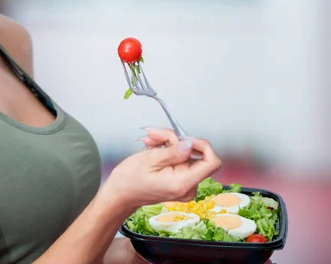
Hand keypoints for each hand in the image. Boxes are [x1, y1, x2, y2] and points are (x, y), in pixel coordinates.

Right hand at [102, 128, 221, 209]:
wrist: (119, 195)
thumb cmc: (129, 180)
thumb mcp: (150, 159)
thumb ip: (174, 151)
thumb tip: (191, 143)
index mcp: (182, 183)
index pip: (211, 162)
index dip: (202, 146)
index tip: (186, 138)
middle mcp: (188, 188)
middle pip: (196, 156)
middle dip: (176, 141)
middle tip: (156, 135)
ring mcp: (185, 186)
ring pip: (186, 155)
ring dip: (169, 144)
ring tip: (150, 141)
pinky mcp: (180, 182)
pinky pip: (180, 161)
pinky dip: (168, 151)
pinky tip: (153, 148)